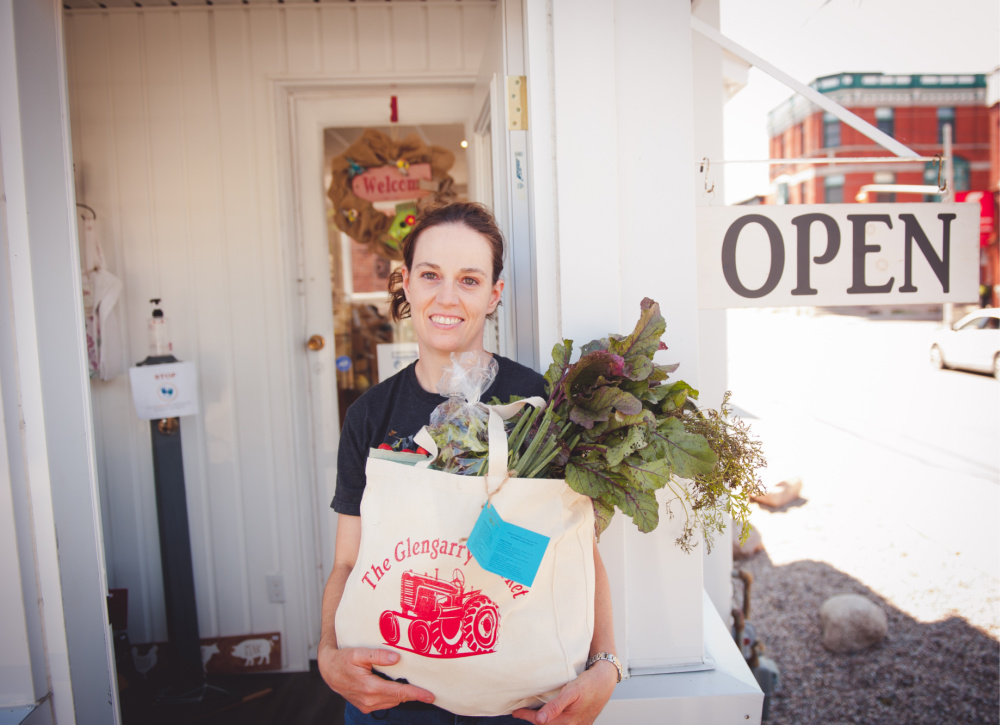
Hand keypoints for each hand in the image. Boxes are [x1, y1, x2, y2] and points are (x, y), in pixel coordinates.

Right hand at [317, 645, 434, 713]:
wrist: (328, 670)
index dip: (416, 694)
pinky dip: (391, 697)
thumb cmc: (343, 659)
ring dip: (401, 695)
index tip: (431, 696)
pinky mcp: (364, 706)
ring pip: (392, 702)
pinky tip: (394, 686)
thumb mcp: (358, 653)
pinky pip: (384, 703)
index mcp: (370, 687)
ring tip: (410, 685)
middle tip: (425, 686)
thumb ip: (378, 655)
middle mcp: (369, 700)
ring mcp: (366, 705)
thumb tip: (397, 658)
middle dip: (412, 693)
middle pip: (398, 698)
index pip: (399, 693)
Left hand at [511, 661, 617, 724]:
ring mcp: (578, 724)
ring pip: (556, 724)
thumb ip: (555, 706)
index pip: (541, 722)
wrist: (606, 680)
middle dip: (534, 719)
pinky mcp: (582, 720)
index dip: (527, 716)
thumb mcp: (571, 691)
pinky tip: (551, 712)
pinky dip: (554, 718)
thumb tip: (540, 720)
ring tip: (533, 712)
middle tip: (522, 712)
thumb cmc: (590, 684)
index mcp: (568, 721)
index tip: (516, 712)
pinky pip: (564, 722)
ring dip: (544, 719)